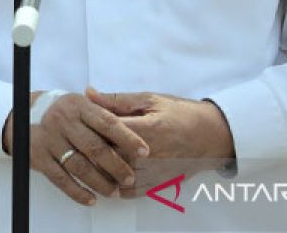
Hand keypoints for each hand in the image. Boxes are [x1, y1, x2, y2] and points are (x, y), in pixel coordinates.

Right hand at [4, 91, 149, 206]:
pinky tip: (91, 199)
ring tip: (114, 191)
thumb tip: (132, 119)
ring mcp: (51, 140)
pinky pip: (61, 179)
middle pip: (95, 148)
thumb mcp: (78, 102)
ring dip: (100, 182)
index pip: (107, 122)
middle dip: (116, 165)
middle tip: (130, 177)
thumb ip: (102, 110)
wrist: (21, 114)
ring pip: (80, 166)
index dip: (128, 138)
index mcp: (78, 106)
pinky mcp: (39, 158)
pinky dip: (78, 192)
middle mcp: (64, 122)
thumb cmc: (59, 109)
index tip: (144, 151)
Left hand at [86, 88, 234, 197]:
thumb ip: (116, 100)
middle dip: (90, 149)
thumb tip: (88, 94)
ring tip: (84, 160)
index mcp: (145, 129)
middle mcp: (148, 155)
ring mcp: (152, 172)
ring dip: (98, 170)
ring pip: (115, 177)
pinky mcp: (157, 184)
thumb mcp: (150, 100)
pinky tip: (104, 177)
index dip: (89, 127)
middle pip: (108, 156)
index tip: (77, 122)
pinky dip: (113, 186)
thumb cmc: (180, 113)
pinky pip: (129, 192)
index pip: (107, 131)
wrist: (211, 136)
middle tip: (75, 142)